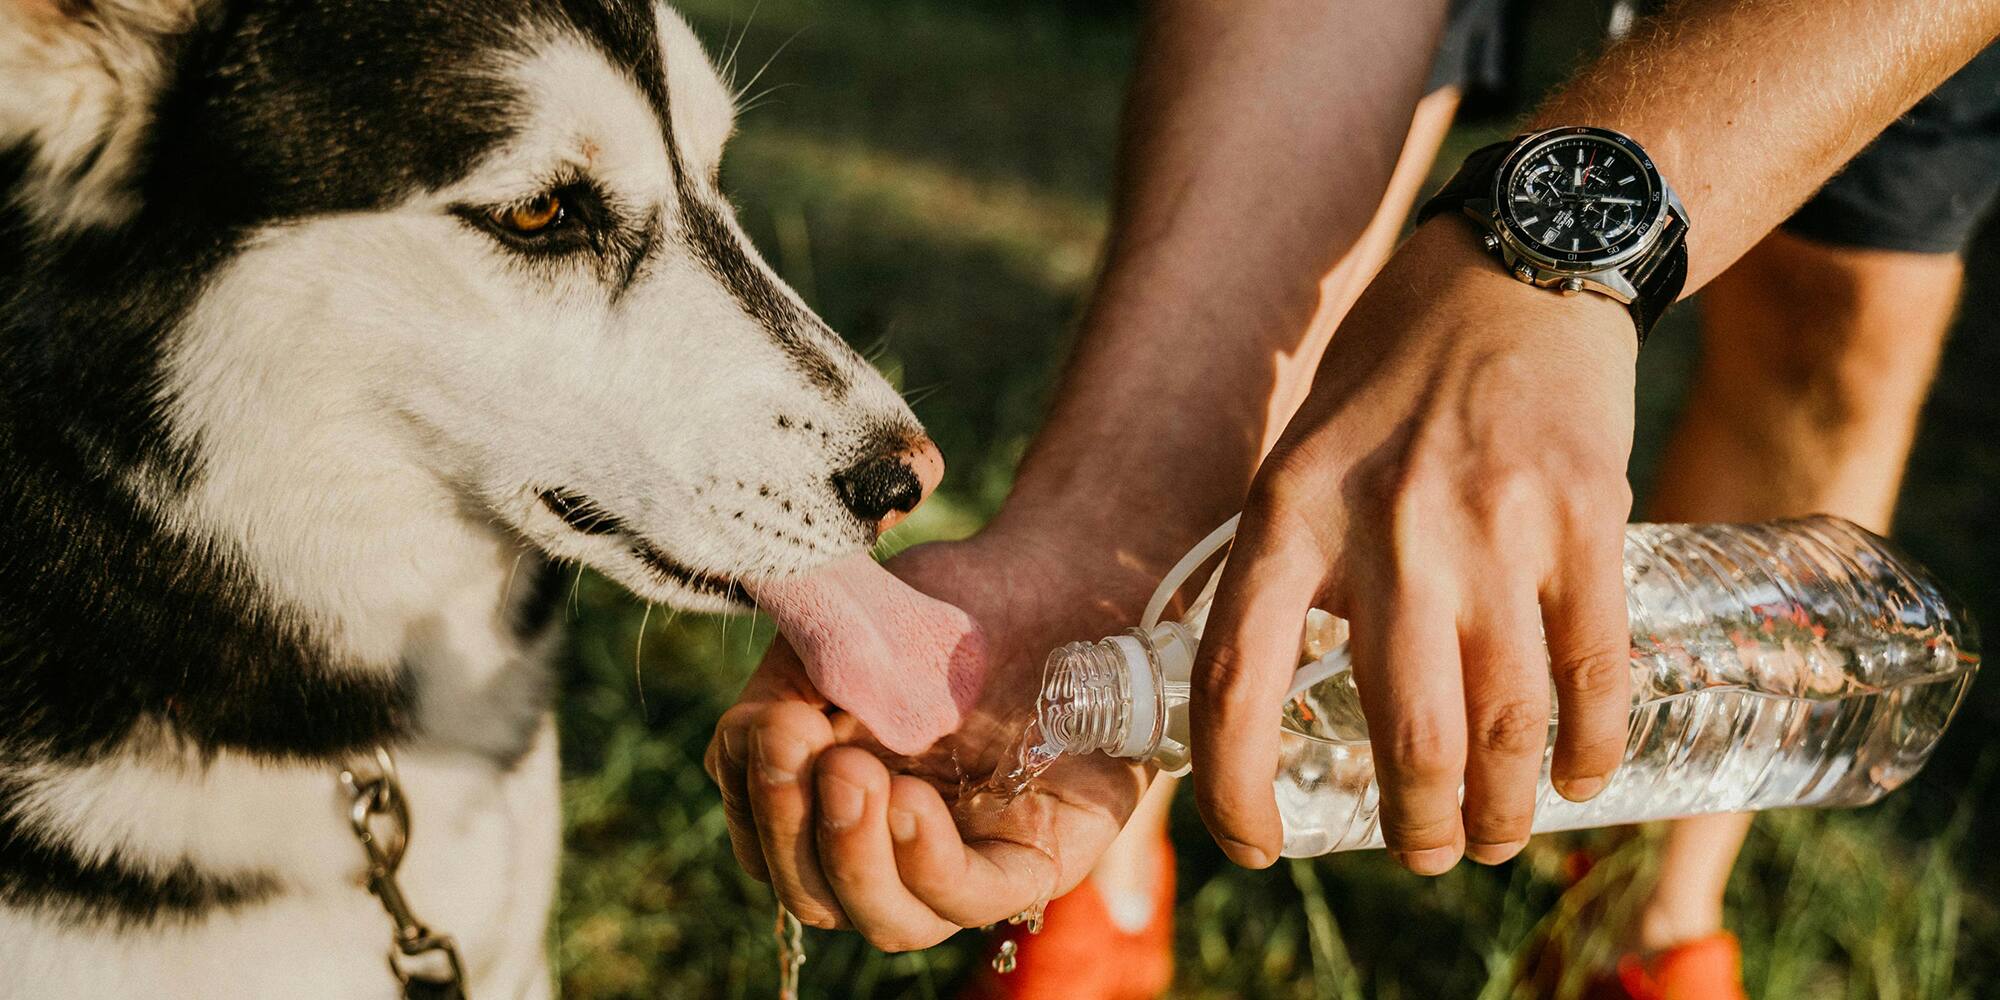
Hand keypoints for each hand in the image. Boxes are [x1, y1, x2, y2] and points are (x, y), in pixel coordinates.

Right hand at [704, 526, 1157, 950]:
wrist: (1060, 579)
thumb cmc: (949, 606)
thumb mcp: (849, 629)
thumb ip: (789, 681)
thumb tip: (752, 738)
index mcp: (835, 793)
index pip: (767, 840)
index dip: (753, 799)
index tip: (764, 725)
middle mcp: (893, 841)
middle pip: (814, 891)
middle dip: (790, 828)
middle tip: (796, 743)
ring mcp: (962, 859)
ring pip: (886, 919)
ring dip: (851, 856)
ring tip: (855, 775)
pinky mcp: (1032, 860)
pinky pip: (970, 900)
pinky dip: (926, 863)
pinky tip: (909, 803)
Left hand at [1190, 219, 1636, 873]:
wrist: (1515, 267)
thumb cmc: (1389, 376)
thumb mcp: (1298, 458)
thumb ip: (1288, 571)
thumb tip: (1272, 701)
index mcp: (1290, 514)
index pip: (1237, 681)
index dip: (1234, 786)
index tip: (1254, 842)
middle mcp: (1388, 530)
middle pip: (1406, 737)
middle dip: (1416, 829)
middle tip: (1423, 852)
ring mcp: (1495, 529)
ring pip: (1504, 727)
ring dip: (1500, 813)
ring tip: (1493, 837)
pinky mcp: (1586, 519)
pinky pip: (1593, 671)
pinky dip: (1588, 749)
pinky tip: (1578, 778)